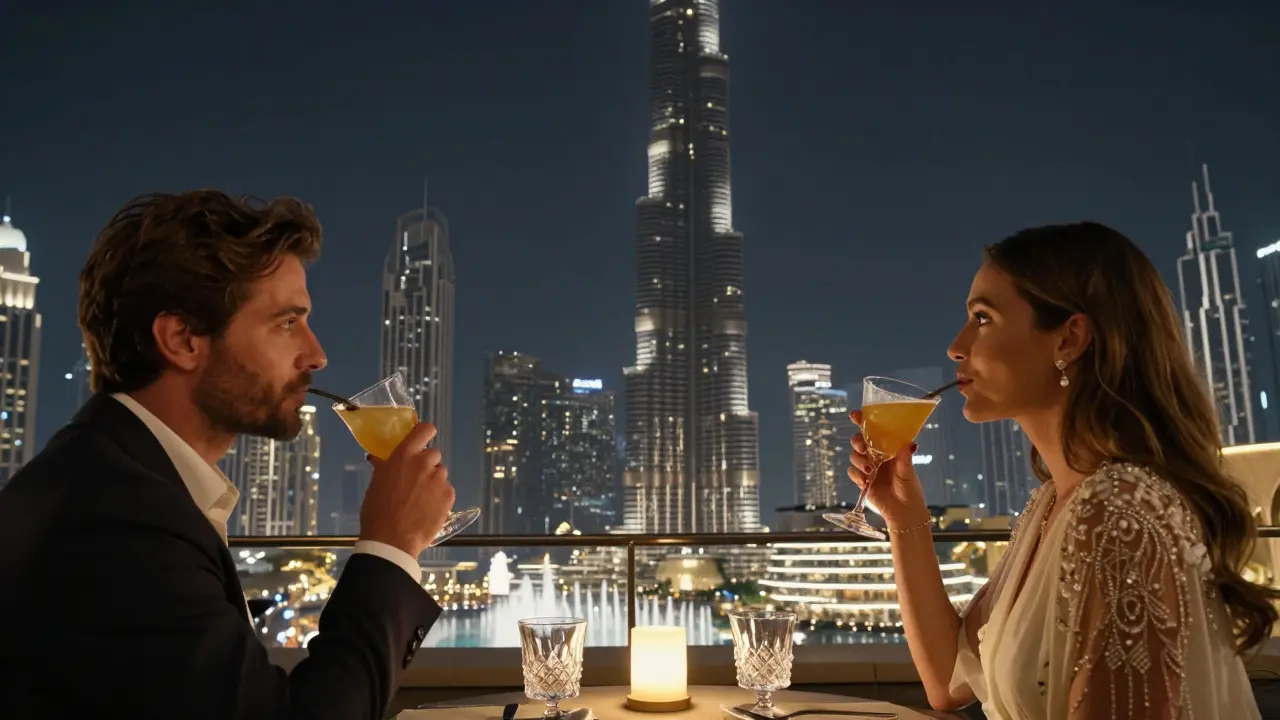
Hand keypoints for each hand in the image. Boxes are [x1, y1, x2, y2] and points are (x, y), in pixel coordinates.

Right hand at [358, 422, 456, 557]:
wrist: (391, 540)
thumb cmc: (377, 510)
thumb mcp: (376, 484)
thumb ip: (384, 467)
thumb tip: (379, 459)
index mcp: (404, 455)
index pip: (425, 430)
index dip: (425, 433)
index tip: (422, 441)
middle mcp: (424, 463)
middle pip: (434, 454)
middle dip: (426, 465)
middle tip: (416, 481)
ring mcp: (439, 479)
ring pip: (440, 474)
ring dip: (433, 481)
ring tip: (421, 499)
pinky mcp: (449, 495)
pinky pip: (446, 490)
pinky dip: (440, 497)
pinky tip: (428, 510)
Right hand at [847, 409, 929, 527]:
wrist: (904, 511)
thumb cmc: (910, 489)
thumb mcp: (908, 472)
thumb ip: (905, 458)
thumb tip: (910, 443)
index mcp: (888, 449)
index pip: (873, 431)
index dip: (863, 421)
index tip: (855, 415)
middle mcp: (876, 456)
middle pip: (859, 441)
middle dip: (857, 441)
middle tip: (863, 448)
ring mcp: (868, 468)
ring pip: (854, 456)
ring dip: (859, 460)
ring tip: (870, 470)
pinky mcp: (862, 480)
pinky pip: (852, 472)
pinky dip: (857, 475)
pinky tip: (866, 481)